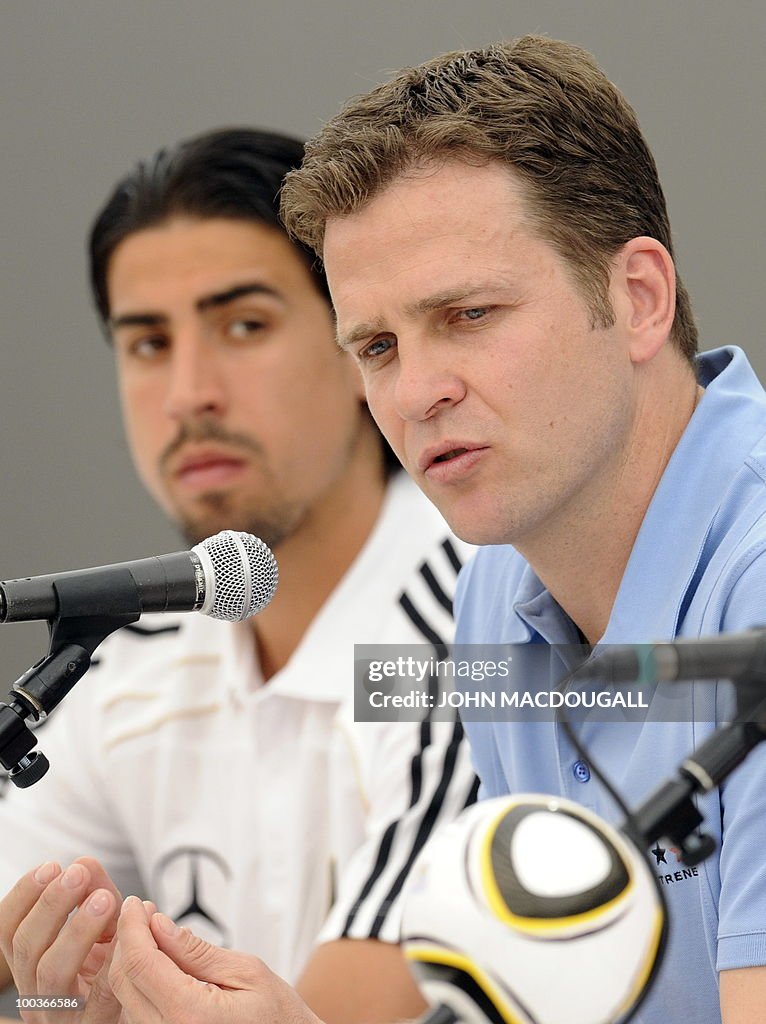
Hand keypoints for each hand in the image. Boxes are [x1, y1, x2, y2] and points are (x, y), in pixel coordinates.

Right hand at [0, 858, 122, 1022]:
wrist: (147, 1004)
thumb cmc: (118, 961)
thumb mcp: (105, 923)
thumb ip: (95, 891)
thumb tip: (84, 862)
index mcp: (31, 966)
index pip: (7, 932)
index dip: (23, 896)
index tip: (51, 866)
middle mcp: (38, 993)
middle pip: (25, 949)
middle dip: (50, 905)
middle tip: (78, 874)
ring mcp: (62, 1014)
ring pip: (52, 973)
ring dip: (76, 929)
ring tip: (104, 898)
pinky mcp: (95, 1023)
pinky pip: (99, 991)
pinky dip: (111, 957)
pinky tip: (127, 933)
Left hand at [109, 896, 323, 1023]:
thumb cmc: (279, 1017)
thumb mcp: (247, 972)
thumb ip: (197, 951)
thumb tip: (159, 926)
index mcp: (190, 1015)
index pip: (142, 963)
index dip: (133, 927)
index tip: (136, 904)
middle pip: (124, 981)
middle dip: (127, 940)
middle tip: (142, 912)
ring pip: (126, 998)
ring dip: (131, 960)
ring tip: (150, 932)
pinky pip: (138, 1014)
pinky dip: (139, 983)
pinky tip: (155, 961)